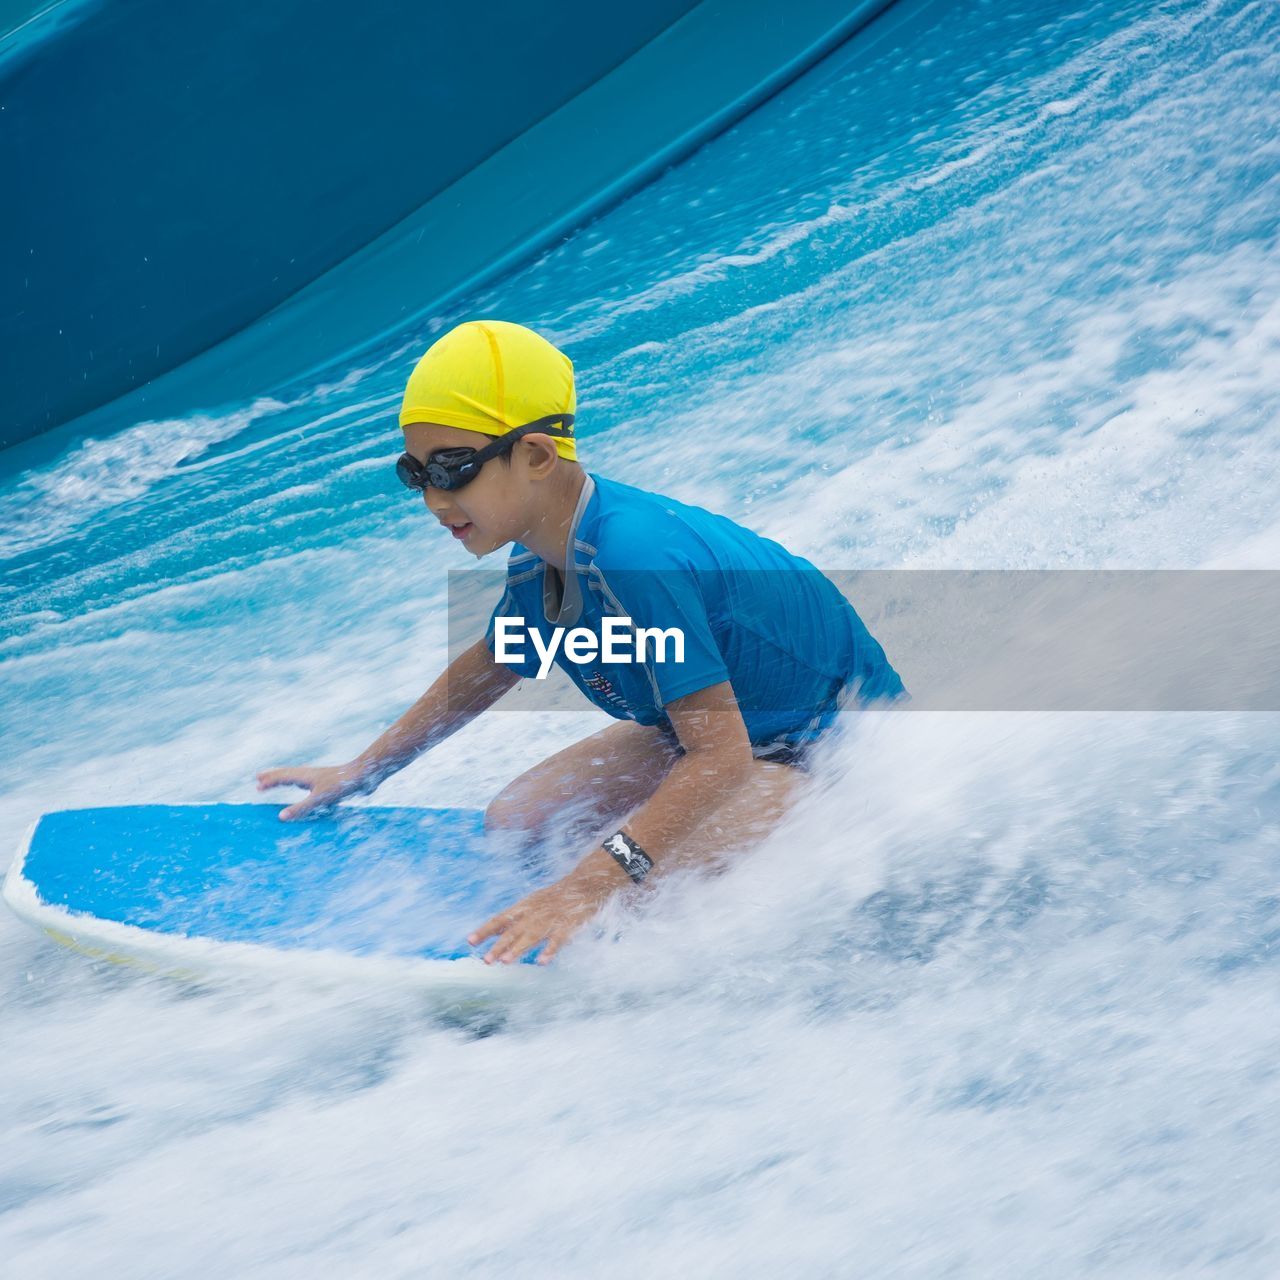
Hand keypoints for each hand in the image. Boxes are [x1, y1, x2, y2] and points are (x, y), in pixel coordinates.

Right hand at [255, 762, 365, 819]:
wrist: (363, 776)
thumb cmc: (341, 785)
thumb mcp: (319, 799)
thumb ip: (300, 808)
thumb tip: (280, 817)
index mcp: (304, 776)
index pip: (282, 778)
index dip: (269, 782)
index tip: (257, 786)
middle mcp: (309, 774)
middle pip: (286, 774)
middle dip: (273, 777)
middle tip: (259, 777)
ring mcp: (318, 777)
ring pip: (296, 777)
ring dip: (284, 779)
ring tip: (277, 781)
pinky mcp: (327, 782)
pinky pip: (307, 783)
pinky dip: (298, 784)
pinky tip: (304, 788)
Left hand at [468, 872, 620, 965]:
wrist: (584, 884)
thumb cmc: (555, 897)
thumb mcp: (531, 903)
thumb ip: (514, 919)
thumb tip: (492, 931)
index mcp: (524, 907)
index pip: (500, 919)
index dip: (485, 930)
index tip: (470, 942)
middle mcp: (534, 913)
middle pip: (514, 930)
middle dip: (499, 946)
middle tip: (486, 960)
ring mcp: (551, 919)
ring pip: (532, 935)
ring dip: (518, 948)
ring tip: (506, 962)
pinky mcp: (568, 925)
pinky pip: (558, 940)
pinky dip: (550, 950)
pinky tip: (542, 962)